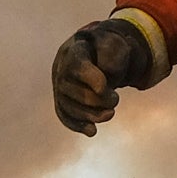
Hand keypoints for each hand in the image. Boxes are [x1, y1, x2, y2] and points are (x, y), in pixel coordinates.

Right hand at [51, 18, 164, 135]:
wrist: (95, 53)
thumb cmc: (106, 49)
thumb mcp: (116, 45)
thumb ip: (114, 57)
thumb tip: (107, 78)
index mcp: (74, 50)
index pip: (77, 66)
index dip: (91, 79)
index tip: (105, 88)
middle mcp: (61, 68)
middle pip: (72, 89)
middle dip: (96, 100)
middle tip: (115, 99)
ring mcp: (59, 86)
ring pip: (68, 106)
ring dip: (90, 115)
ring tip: (110, 114)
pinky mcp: (62, 101)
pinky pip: (64, 115)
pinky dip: (77, 125)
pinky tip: (92, 132)